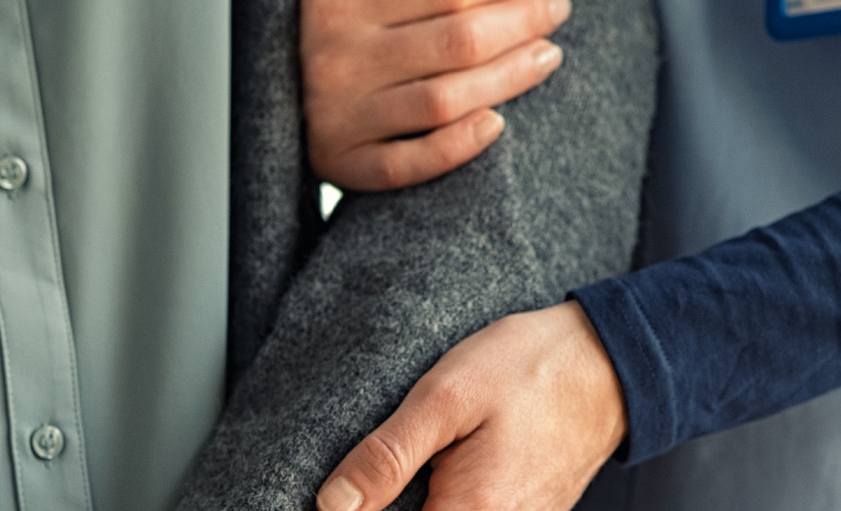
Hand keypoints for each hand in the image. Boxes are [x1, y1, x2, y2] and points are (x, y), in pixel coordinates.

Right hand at [303, 0, 569, 190]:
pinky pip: (405, 164)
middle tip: (555, 11)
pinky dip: (457, 148)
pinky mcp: (338, 161)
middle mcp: (336, 54)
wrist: (285, 84)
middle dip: (522, 22)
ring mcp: (336, 111)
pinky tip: (496, 125)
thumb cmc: (353, 30)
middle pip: (456, 40)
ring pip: (441, 100)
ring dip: (508, 79)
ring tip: (545, 57)